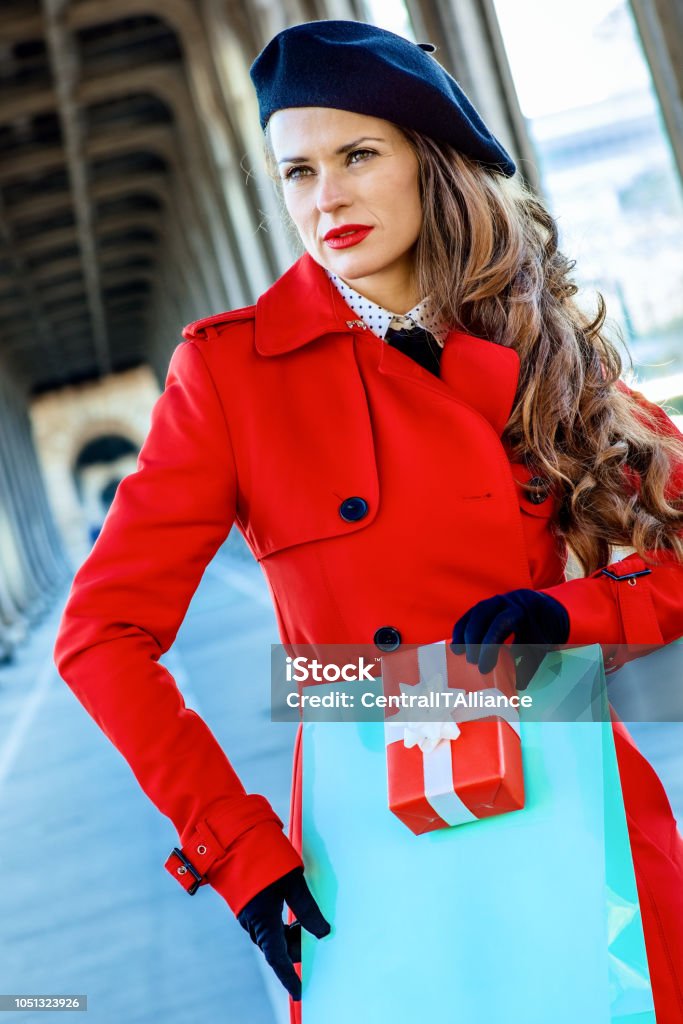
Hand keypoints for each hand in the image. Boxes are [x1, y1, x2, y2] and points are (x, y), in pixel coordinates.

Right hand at [237, 867, 330, 1000]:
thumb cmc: (264, 854)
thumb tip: (323, 932)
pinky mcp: (246, 903)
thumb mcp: (292, 879)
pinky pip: (265, 923)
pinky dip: (280, 924)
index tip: (299, 991)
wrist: (231, 834)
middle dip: (296, 947)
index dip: (289, 976)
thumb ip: (307, 908)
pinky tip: (291, 911)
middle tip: (315, 934)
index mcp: (262, 919)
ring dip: (288, 934)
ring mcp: (247, 912)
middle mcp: (252, 920)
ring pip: (271, 934)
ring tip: (305, 919)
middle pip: (276, 946)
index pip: (278, 957)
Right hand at [450, 589, 569, 687]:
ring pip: (473, 615)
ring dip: (463, 634)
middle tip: (472, 662)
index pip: (499, 624)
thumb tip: (517, 685)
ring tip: (458, 653)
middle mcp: (504, 602)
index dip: (488, 647)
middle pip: (482, 617)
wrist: (542, 608)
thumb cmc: (540, 632)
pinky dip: (461, 629)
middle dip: (473, 640)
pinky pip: (469, 616)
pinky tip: (457, 645)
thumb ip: (528, 665)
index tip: (484, 668)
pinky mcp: (484, 607)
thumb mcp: (539, 648)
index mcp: (519, 611)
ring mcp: (493, 602)